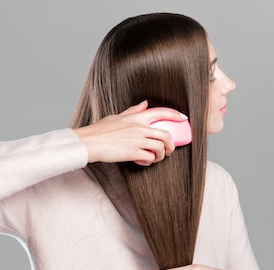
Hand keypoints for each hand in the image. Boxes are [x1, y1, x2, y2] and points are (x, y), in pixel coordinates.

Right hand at [72, 101, 187, 165]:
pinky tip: (142, 162)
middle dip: (171, 145)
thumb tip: (145, 104)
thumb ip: (133, 111)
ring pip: (160, 148)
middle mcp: (139, 127)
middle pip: (166, 135)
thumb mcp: (117, 116)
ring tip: (154, 158)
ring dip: (160, 156)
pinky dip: (148, 162)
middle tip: (168, 151)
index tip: (184, 119)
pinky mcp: (134, 152)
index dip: (175, 115)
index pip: (161, 112)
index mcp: (136, 117)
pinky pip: (150, 158)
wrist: (89, 142)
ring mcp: (137, 140)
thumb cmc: (100, 130)